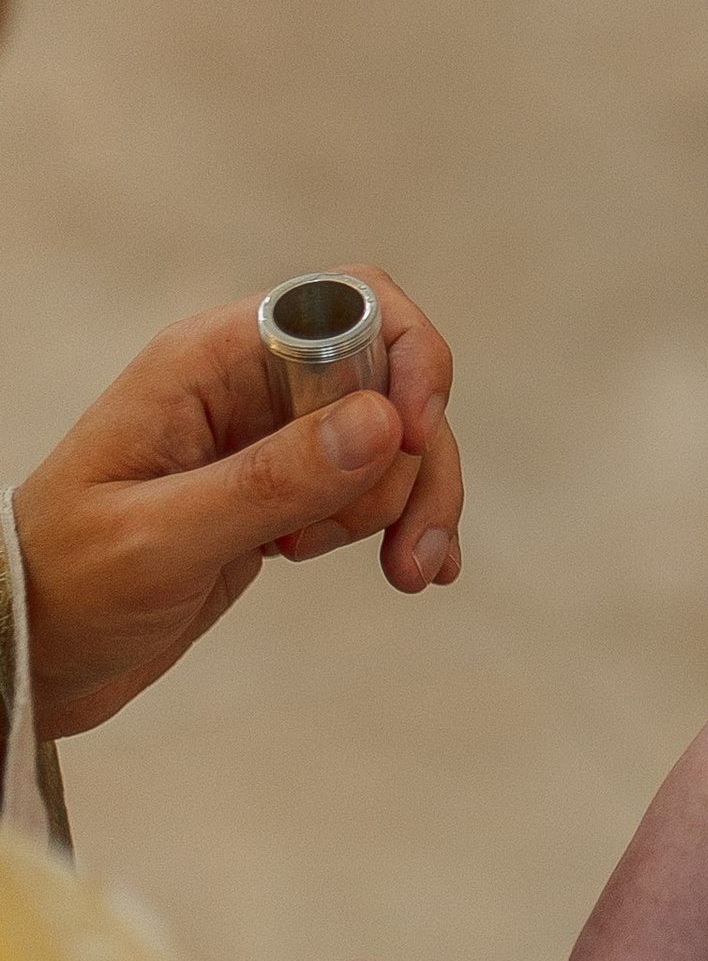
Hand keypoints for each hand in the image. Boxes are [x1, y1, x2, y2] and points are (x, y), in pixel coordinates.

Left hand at [14, 273, 463, 738]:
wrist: (26, 654)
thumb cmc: (67, 585)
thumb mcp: (162, 537)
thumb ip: (271, 479)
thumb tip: (384, 421)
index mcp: (207, 364)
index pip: (346, 306)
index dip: (405, 358)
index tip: (415, 436)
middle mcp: (246, 389)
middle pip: (387, 380)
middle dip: (416, 460)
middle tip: (401, 551)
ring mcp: (266, 443)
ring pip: (389, 440)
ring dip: (414, 502)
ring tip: (405, 574)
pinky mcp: (281, 497)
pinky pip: (370, 488)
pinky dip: (404, 523)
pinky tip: (416, 571)